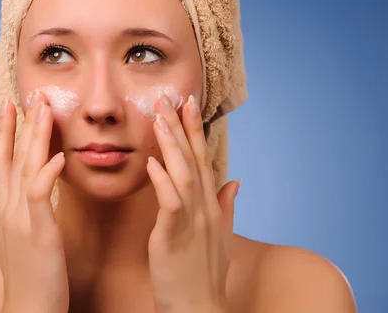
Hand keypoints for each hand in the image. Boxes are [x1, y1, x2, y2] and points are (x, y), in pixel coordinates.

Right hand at [0, 90, 68, 312]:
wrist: (27, 309)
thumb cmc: (30, 274)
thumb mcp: (21, 237)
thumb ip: (19, 210)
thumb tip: (14, 191)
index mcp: (7, 209)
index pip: (2, 162)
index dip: (4, 133)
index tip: (9, 107)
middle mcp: (9, 209)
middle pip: (12, 158)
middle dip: (20, 125)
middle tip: (29, 96)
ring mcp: (20, 219)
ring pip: (25, 168)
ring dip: (34, 137)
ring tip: (43, 109)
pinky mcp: (37, 233)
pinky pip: (40, 196)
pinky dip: (47, 174)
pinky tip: (60, 156)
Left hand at [146, 92, 240, 312]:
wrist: (200, 308)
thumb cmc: (204, 273)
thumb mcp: (220, 236)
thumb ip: (226, 206)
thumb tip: (234, 181)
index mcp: (211, 206)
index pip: (203, 159)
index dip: (195, 130)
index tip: (188, 104)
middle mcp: (205, 208)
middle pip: (194, 159)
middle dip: (183, 126)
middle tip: (171, 96)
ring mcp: (192, 222)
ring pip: (183, 174)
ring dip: (172, 144)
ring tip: (160, 117)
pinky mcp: (174, 237)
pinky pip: (170, 204)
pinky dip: (163, 181)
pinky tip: (153, 162)